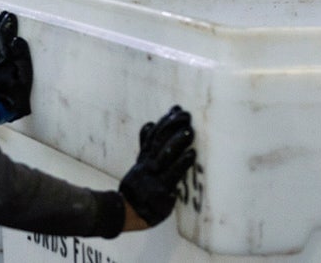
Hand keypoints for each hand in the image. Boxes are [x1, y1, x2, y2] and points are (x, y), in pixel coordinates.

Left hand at [0, 11, 31, 121]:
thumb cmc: (17, 95)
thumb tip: (17, 40)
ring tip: (1, 22)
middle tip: (5, 14)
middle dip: (1, 26)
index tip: (10, 15)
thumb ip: (22, 57)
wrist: (2, 109)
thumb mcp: (25, 78)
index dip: (7, 26)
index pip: (5, 39)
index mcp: (6, 60)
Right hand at [118, 105, 196, 226]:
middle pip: (159, 140)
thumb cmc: (140, 187)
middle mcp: (147, 164)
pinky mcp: (160, 190)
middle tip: (185, 114)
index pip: (154, 134)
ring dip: (176, 142)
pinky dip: (181, 163)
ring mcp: (152, 176)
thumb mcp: (140, 164)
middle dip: (172, 126)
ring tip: (189, 131)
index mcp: (144, 157)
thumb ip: (146, 145)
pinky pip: (171, 175)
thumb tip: (149, 123)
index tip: (176, 108)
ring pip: (164, 155)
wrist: (129, 211)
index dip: (165, 121)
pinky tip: (192, 155)